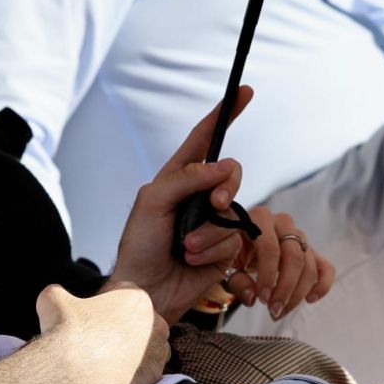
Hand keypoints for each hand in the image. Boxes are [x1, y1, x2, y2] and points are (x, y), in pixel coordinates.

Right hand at [35, 282, 169, 383]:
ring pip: (146, 347)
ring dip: (131, 350)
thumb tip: (57, 294)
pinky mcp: (153, 377)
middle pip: (139, 321)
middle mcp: (155, 324)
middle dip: (122, 327)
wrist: (68, 372)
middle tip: (98, 340)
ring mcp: (157, 352)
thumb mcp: (54, 298)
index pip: (123, 294)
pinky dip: (131, 373)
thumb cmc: (64, 331)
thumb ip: (61, 292)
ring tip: (103, 359)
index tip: (91, 316)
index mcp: (137, 298)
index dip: (105, 303)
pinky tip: (110, 375)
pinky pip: (145, 371)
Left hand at [108, 88, 255, 322]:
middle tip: (214, 205)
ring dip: (209, 232)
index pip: (204, 138)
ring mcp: (213, 221)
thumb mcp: (154, 201)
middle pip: (230, 173)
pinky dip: (213, 249)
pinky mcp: (224, 246)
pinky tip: (193, 260)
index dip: (224, 114)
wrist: (145, 291)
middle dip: (226, 187)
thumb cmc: (140, 245)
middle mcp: (198, 195)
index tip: (244, 92)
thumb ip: (188, 178)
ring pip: (233, 211)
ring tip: (186, 248)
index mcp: (177, 177)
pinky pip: (234, 238)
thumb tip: (225, 166)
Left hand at [224, 206, 335, 321]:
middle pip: (294, 257)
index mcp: (259, 218)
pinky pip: (325, 267)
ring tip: (280, 312)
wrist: (239, 245)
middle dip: (285, 288)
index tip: (261, 299)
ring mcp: (299, 236)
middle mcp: (283, 223)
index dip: (268, 275)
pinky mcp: (310, 251)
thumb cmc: (230, 253)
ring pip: (309, 265)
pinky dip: (322, 285)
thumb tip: (253, 298)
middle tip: (273, 310)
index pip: (271, 247)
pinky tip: (310, 300)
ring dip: (298, 293)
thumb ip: (236, 280)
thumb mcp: (225, 264)